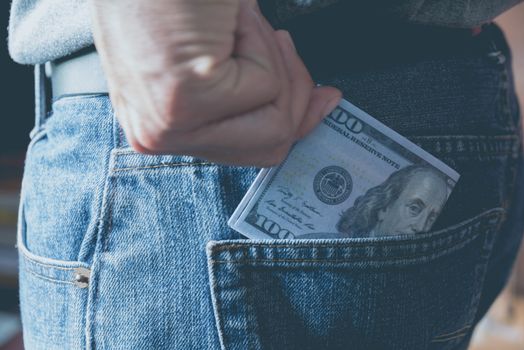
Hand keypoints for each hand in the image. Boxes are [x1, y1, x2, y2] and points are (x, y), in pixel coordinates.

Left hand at [89, 0, 340, 165]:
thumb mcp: (221, 57)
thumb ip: (262, 98)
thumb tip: (322, 103)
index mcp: (163, 124)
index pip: (250, 150)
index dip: (294, 121)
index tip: (322, 99)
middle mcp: (158, 134)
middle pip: (270, 147)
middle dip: (292, 90)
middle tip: (276, 41)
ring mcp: (168, 124)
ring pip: (275, 124)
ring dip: (273, 59)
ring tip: (236, 24)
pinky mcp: (184, 102)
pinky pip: (266, 87)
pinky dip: (260, 39)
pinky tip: (229, 19)